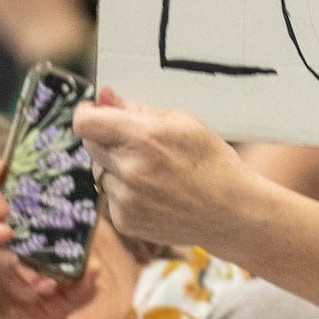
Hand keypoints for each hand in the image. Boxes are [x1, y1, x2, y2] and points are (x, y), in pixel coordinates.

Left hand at [76, 90, 256, 251]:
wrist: (233, 213)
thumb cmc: (213, 163)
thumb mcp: (185, 124)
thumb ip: (140, 109)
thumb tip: (106, 98)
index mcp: (143, 137)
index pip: (86, 122)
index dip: (85, 114)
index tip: (92, 112)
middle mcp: (129, 168)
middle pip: (90, 145)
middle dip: (106, 139)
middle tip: (135, 144)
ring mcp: (126, 198)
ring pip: (100, 172)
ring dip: (117, 169)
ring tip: (154, 175)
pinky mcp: (126, 221)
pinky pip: (111, 198)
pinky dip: (126, 193)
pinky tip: (156, 194)